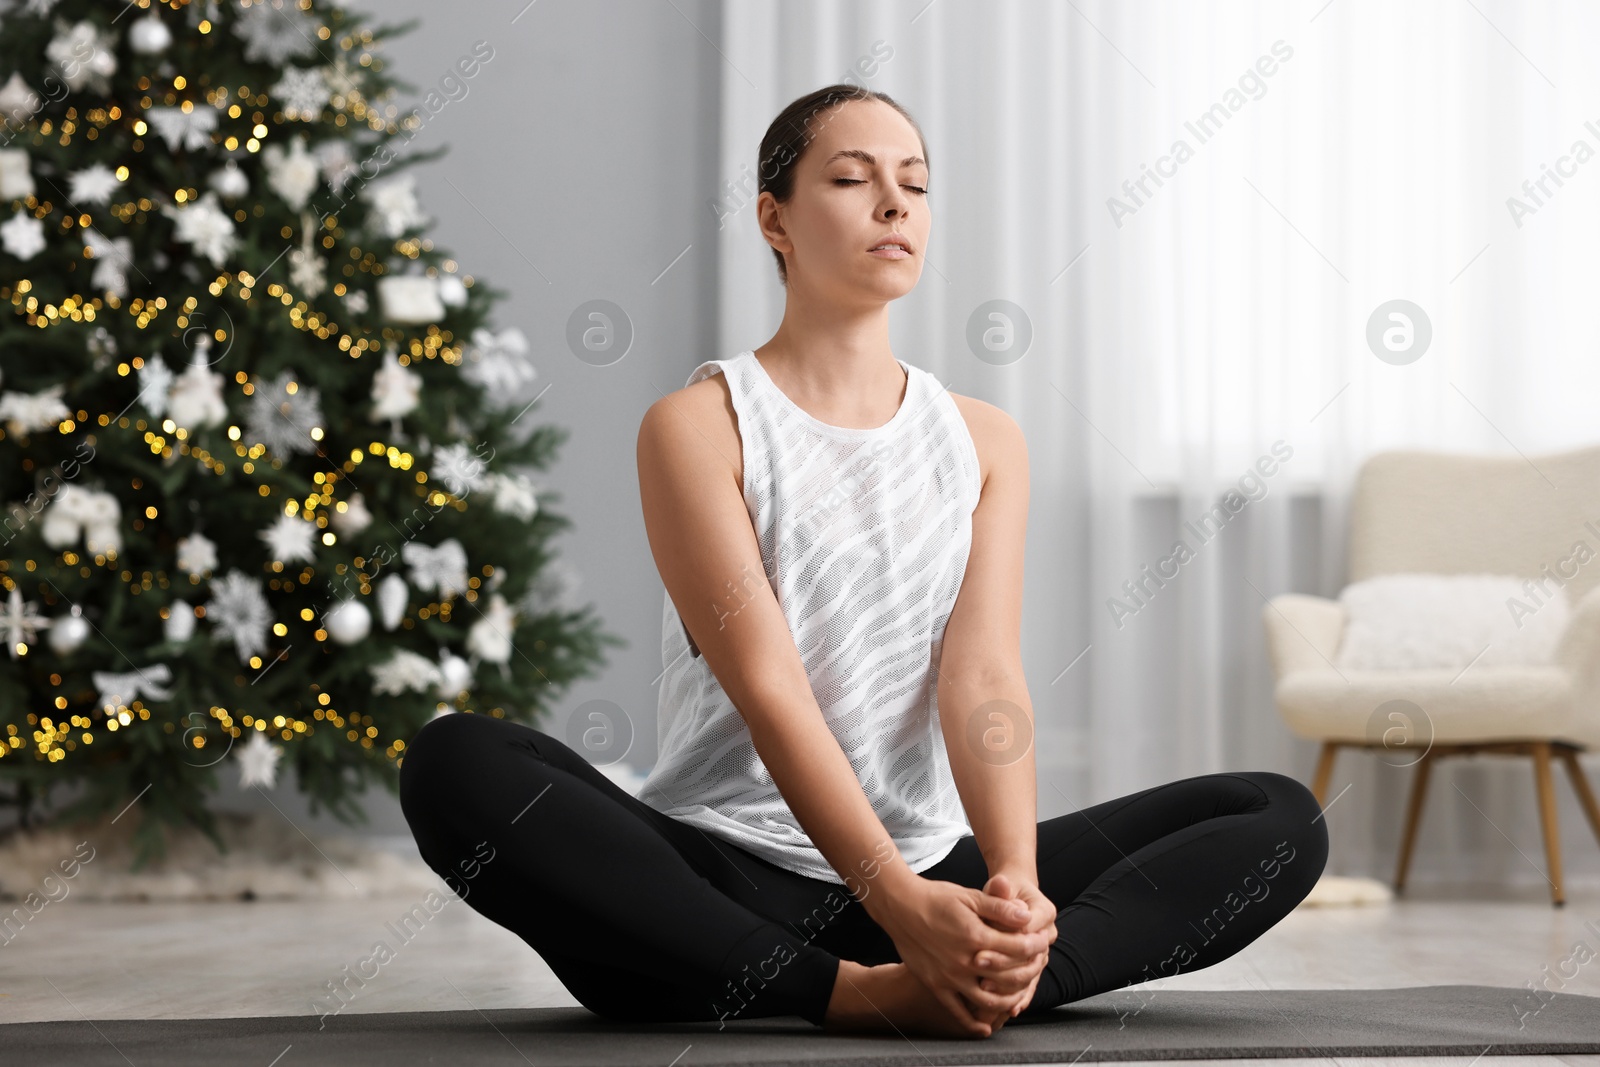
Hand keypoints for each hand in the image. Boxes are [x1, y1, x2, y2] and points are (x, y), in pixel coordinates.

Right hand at [875, 874, 1052, 1034]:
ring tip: (1019, 994)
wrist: (900, 907)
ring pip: (989, 1000)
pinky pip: (958, 1011)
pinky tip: (986, 1026)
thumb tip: (1027, 916)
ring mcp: (950, 977)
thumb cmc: (936, 898)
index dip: (1036, 945)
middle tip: (1038, 965)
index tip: (1043, 942)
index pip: (1018, 947)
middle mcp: (964, 961)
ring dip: (1008, 1000)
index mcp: (975, 935)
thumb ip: (999, 908)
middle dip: (1029, 971)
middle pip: (1009, 976)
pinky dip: (974, 1023)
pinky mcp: (936, 986)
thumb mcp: (970, 896)